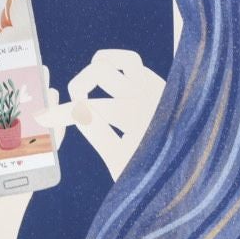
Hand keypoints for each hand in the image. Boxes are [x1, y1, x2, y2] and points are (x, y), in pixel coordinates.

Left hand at [0, 71, 61, 203]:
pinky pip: (50, 144)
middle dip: (22, 85)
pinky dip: (59, 126)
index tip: (0, 58)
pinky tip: (61, 108)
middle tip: (30, 61)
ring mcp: (17, 154)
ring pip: (33, 121)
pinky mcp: (36, 167)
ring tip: (47, 77)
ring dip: (42, 100)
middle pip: (12, 107)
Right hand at [37, 49, 163, 180]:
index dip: (60, 114)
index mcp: (139, 117)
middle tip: (73, 103)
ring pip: (123, 59)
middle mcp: (151, 95)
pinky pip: (137, 66)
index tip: (43, 117)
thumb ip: (97, 133)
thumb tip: (76, 111)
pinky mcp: (165, 86)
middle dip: (79, 85)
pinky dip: (118, 68)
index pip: (87, 109)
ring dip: (101, 65)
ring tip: (90, 80)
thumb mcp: (121, 162)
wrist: (196, 179)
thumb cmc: (156, 174)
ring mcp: (161, 88)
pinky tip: (110, 85)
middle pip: (99, 72)